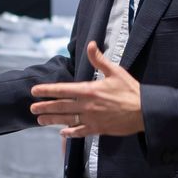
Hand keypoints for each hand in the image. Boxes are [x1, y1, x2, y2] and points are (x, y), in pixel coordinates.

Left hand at [28, 42, 142, 137]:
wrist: (145, 111)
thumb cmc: (131, 90)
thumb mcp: (115, 71)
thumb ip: (99, 60)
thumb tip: (90, 44)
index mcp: (89, 90)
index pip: (63, 90)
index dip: (47, 90)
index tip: (35, 91)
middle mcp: (87, 105)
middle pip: (61, 106)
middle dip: (45, 106)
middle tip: (32, 108)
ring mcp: (92, 119)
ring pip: (67, 120)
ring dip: (52, 120)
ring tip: (40, 120)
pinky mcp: (99, 129)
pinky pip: (80, 132)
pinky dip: (70, 133)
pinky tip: (62, 132)